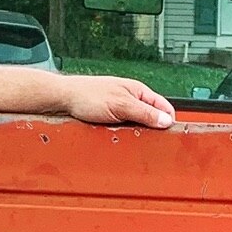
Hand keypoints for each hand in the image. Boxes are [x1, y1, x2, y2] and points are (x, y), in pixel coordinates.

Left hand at [57, 75, 175, 129]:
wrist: (63, 98)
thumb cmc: (88, 95)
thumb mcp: (121, 106)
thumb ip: (145, 113)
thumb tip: (166, 121)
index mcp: (139, 91)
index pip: (164, 106)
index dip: (168, 121)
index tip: (167, 136)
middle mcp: (132, 98)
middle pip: (152, 117)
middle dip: (151, 129)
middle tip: (146, 140)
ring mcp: (122, 107)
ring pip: (138, 124)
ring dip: (136, 132)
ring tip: (129, 138)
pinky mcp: (111, 116)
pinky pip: (124, 127)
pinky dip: (123, 133)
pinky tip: (119, 137)